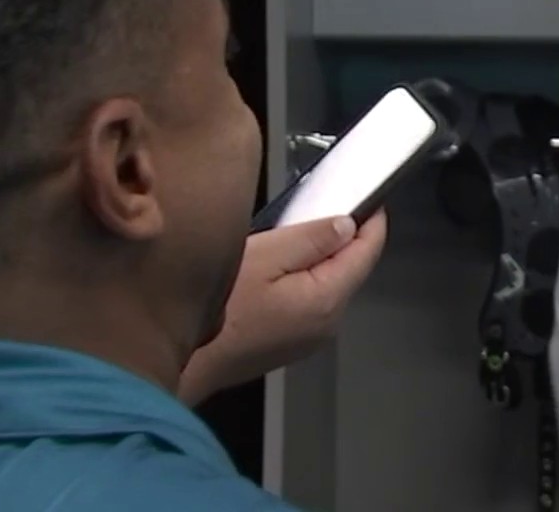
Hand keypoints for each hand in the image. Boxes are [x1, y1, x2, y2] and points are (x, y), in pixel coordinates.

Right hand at [179, 211, 387, 402]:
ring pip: (329, 284)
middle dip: (342, 235)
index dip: (372, 218)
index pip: (368, 251)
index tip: (370, 195)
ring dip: (318, 257)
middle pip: (350, 267)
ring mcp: (310, 337)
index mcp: (328, 300)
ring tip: (291, 232)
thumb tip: (347, 224)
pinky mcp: (290, 343)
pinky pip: (309, 300)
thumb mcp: (265, 257)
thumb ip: (311, 238)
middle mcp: (328, 324)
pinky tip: (276, 267)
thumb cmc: (221, 309)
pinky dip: (302, 278)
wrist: (186, 364)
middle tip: (319, 205)